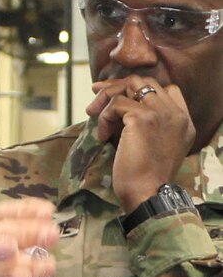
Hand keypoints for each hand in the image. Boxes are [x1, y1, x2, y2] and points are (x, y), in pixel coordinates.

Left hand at [87, 76, 195, 211]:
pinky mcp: (142, 118)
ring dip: (107, 97)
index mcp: (183, 121)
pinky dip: (104, 117)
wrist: (147, 194)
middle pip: (146, 82)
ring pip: (130, 85)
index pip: (166, 89)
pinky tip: (102, 136)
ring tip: (93, 114)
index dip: (140, 90)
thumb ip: (150, 125)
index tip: (119, 98)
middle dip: (118, 86)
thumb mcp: (155, 147)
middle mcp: (175, 114)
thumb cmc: (145, 178)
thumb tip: (120, 107)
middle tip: (98, 98)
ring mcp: (160, 113)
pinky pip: (115, 104)